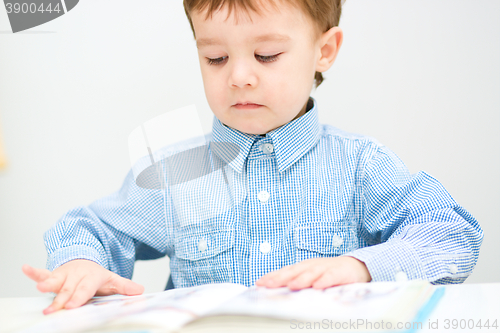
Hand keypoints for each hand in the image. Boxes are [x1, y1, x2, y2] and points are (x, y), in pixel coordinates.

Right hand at [22, 259, 143, 314]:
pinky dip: (34, 272)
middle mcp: (76, 275)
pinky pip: (42, 272)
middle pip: (68, 289)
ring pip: (55, 280)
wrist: (85, 260)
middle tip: (54, 309)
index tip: (71, 306)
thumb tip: (140, 291)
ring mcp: (64, 274)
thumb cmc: (96, 276)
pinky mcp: (53, 274)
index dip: (78, 297)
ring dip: (47, 284)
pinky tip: (26, 268)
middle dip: (61, 298)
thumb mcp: (112, 280)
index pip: (85, 289)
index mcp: (91, 277)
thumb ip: (124, 287)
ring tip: (40, 288)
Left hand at [255, 256, 371, 289]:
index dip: (272, 277)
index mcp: (302, 268)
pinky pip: (330, 277)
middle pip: (293, 271)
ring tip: (291, 285)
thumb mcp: (309, 277)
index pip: (284, 272)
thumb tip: (276, 291)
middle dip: (280, 278)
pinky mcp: (338, 272)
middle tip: (269, 285)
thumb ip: (295, 282)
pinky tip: (318, 286)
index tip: (259, 284)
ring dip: (301, 279)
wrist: (354, 266)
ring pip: (310, 273)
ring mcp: (324, 268)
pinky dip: (324, 280)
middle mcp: (311, 266)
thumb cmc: (327, 273)